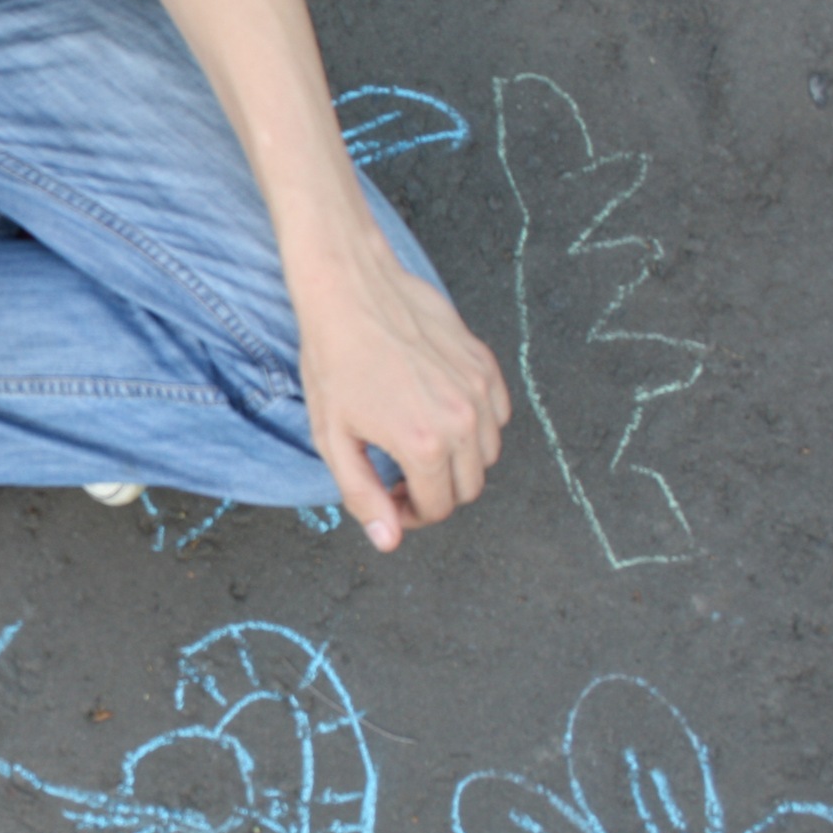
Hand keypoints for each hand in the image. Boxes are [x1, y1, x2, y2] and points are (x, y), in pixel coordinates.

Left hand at [294, 238, 510, 551]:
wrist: (350, 291)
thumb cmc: (333, 361)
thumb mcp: (334, 438)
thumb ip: (363, 496)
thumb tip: (388, 541)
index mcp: (424, 445)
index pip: (438, 508)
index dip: (410, 515)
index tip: (388, 499)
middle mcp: (463, 420)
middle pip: (469, 487)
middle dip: (436, 494)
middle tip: (400, 479)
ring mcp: (480, 390)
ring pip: (489, 454)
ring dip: (458, 462)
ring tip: (416, 446)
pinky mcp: (486, 364)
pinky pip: (498, 415)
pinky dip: (476, 426)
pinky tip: (437, 413)